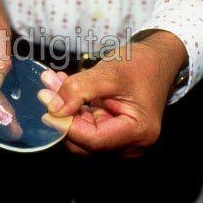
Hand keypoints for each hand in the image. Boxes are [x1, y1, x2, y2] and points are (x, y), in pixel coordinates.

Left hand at [38, 30, 187, 156]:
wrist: (157, 59)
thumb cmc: (142, 65)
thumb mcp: (110, 73)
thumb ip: (80, 89)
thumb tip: (54, 109)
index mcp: (138, 132)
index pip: (93, 140)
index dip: (67, 125)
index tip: (47, 106)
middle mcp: (130, 143)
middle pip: (84, 140)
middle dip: (63, 114)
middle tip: (46, 88)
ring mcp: (120, 138)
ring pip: (81, 130)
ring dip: (64, 106)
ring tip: (51, 81)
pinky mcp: (110, 130)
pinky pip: (84, 122)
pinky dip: (72, 104)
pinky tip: (61, 85)